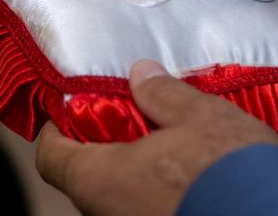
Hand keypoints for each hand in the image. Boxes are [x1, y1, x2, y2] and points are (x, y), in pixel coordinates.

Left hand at [36, 60, 277, 215]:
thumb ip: (162, 93)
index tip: (69, 111)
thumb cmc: (227, 169)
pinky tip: (186, 172)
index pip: (50, 158)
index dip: (55, 132)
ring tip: (162, 142)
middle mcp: (109, 214)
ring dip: (131, 170)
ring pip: (118, 197)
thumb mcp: (197, 115)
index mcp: (102, 180)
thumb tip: (141, 74)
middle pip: (84, 178)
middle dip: (100, 146)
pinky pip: (144, 210)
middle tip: (126, 118)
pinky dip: (152, 190)